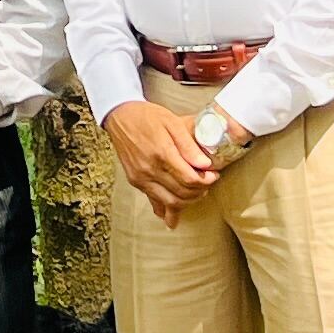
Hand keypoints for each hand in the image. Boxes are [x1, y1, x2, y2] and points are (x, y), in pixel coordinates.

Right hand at [102, 101, 220, 225]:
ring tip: (196, 191)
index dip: (206, 180)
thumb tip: (205, 164)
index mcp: (161, 153)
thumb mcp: (172, 122)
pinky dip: (167, 209)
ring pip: (170, 202)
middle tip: (208, 182)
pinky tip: (174, 216)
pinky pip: (154, 201)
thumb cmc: (147, 116)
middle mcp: (149, 169)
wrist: (120, 116)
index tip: (213, 175)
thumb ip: (189, 144)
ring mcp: (141, 177)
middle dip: (200, 191)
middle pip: (182, 193)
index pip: (190, 178)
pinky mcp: (135, 181)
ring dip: (187, 201)